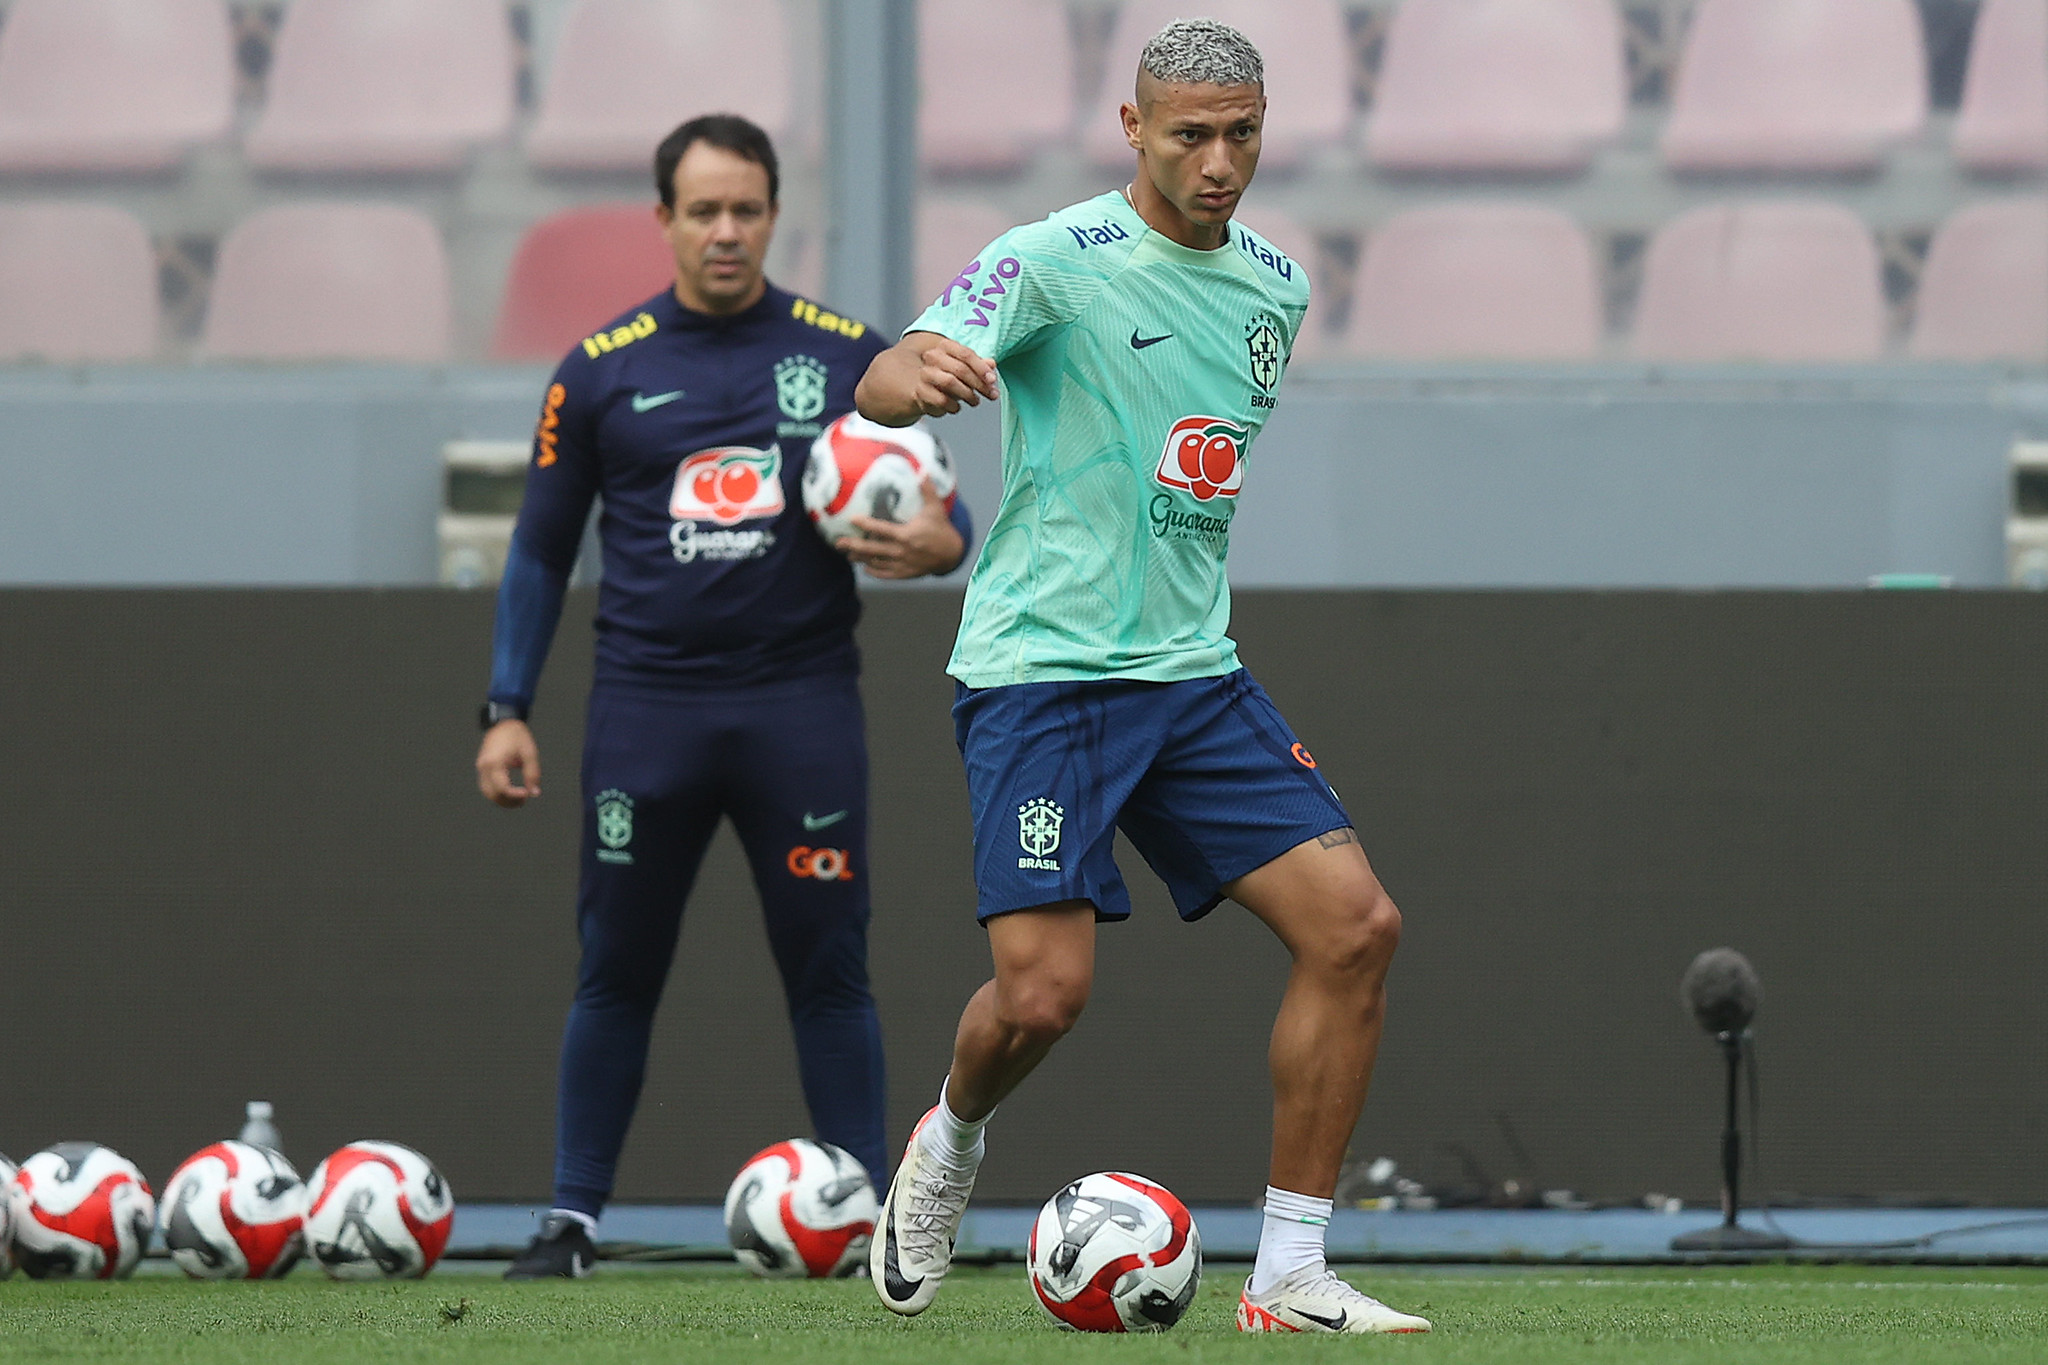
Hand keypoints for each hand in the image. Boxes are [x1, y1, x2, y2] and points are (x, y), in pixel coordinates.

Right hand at [476, 719, 540, 807]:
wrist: (504, 722)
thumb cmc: (517, 736)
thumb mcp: (529, 753)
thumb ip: (532, 774)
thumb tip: (534, 793)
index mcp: (495, 762)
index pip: (502, 787)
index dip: (514, 795)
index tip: (527, 794)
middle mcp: (484, 766)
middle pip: (492, 794)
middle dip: (508, 801)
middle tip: (524, 800)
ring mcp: (481, 767)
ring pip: (487, 792)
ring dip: (502, 799)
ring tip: (519, 799)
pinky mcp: (482, 767)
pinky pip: (487, 786)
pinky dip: (497, 792)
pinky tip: (511, 793)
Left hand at [838, 478, 965, 578]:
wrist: (953, 554)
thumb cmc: (942, 529)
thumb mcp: (936, 509)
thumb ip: (927, 491)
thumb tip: (923, 470)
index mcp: (906, 535)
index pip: (882, 530)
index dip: (866, 524)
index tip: (852, 519)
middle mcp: (902, 551)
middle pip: (873, 549)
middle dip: (854, 546)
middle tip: (839, 543)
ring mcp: (903, 564)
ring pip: (877, 563)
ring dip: (861, 559)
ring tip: (847, 555)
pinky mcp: (905, 574)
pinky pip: (886, 574)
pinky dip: (874, 571)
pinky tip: (865, 567)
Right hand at [912, 336, 997, 416]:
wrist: (924, 388)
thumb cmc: (948, 375)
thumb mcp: (966, 368)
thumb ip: (979, 366)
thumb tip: (992, 364)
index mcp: (946, 346)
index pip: (966, 354)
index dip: (981, 368)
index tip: (992, 380)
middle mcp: (933, 357)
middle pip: (960, 369)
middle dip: (979, 383)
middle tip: (991, 394)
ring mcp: (925, 374)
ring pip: (949, 382)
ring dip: (967, 394)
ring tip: (975, 401)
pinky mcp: (920, 391)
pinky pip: (941, 399)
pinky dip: (953, 406)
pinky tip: (957, 407)